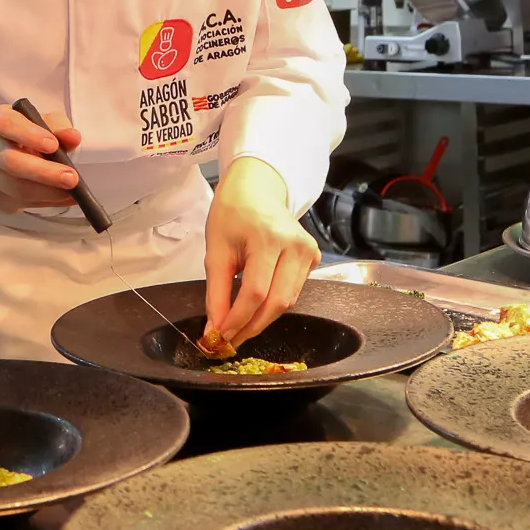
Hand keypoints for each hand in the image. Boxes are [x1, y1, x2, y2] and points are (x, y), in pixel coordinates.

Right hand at [0, 104, 83, 213]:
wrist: (0, 155)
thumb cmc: (26, 134)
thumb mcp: (43, 123)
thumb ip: (59, 127)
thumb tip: (72, 136)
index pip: (6, 124)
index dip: (29, 135)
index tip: (53, 145)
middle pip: (10, 161)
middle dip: (43, 172)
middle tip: (70, 177)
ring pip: (16, 188)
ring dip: (49, 192)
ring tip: (73, 191)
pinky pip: (22, 203)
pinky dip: (47, 201)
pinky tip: (63, 197)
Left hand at [203, 157, 317, 347]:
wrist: (256, 189)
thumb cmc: (232, 214)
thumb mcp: (216, 250)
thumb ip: (216, 293)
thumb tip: (215, 329)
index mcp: (268, 238)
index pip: (255, 292)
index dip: (238, 319)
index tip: (220, 337)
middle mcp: (295, 246)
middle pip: (277, 302)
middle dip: (252, 326)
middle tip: (230, 340)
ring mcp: (309, 252)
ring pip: (287, 301)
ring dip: (263, 318)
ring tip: (239, 327)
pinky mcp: (314, 257)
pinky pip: (294, 291)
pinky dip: (274, 303)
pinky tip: (257, 303)